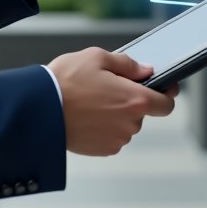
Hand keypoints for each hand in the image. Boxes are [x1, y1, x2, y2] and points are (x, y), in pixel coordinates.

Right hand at [48, 48, 178, 155]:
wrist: (39, 110)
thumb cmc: (66, 81)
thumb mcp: (97, 57)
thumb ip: (127, 64)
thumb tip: (145, 71)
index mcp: (135, 100)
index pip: (167, 104)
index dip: (166, 94)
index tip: (162, 87)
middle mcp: (130, 124)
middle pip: (141, 112)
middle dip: (129, 100)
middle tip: (105, 87)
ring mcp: (117, 139)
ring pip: (124, 124)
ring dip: (114, 114)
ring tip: (89, 101)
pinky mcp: (102, 150)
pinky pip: (110, 135)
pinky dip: (102, 127)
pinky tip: (85, 115)